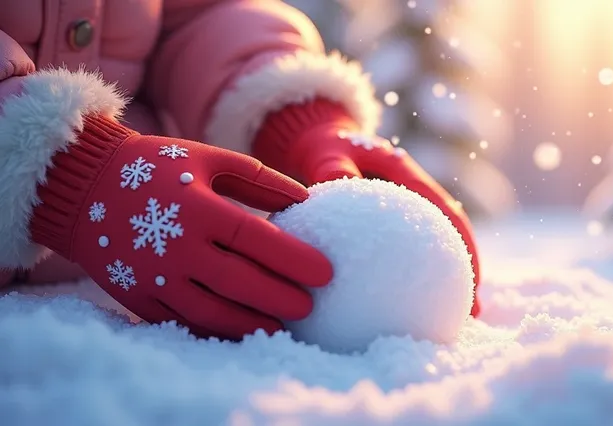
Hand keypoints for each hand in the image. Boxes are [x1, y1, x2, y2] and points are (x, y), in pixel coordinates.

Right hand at [31, 116, 332, 338]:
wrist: (82, 186)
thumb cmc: (154, 166)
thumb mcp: (207, 159)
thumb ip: (257, 178)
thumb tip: (305, 197)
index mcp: (197, 208)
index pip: (256, 240)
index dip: (294, 259)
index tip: (325, 273)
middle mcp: (176, 246)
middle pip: (239, 281)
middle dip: (279, 297)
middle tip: (309, 307)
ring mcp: (154, 275)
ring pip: (211, 310)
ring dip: (249, 322)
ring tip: (279, 326)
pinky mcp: (137, 295)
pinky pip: (181, 319)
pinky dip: (213, 328)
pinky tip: (238, 329)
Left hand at [253, 100, 480, 315]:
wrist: (319, 140)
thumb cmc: (324, 146)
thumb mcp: (327, 152)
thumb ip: (333, 168)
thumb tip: (337, 186)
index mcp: (406, 173)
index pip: (445, 210)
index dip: (464, 241)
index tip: (473, 273)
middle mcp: (414, 192)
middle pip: (451, 235)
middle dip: (466, 270)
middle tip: (472, 310)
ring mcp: (405, 209)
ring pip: (434, 246)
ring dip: (444, 278)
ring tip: (448, 318)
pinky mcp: (391, 223)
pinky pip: (406, 251)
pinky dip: (410, 276)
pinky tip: (400, 307)